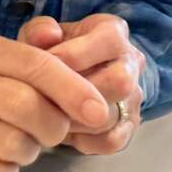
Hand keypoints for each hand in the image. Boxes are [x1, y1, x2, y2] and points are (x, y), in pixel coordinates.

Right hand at [0, 33, 110, 171]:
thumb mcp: (16, 68)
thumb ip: (45, 54)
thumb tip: (54, 33)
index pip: (33, 62)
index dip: (72, 87)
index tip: (98, 111)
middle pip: (24, 104)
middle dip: (54, 124)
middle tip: (56, 131)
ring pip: (13, 143)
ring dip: (31, 150)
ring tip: (23, 143)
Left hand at [20, 13, 145, 155]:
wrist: (67, 79)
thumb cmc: (54, 53)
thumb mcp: (41, 36)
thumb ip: (38, 31)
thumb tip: (47, 35)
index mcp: (113, 33)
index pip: (110, 39)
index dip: (76, 53)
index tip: (46, 65)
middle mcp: (131, 62)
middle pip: (120, 82)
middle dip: (78, 93)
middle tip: (46, 98)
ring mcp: (134, 96)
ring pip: (113, 114)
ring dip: (75, 120)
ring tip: (48, 116)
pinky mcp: (128, 125)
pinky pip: (112, 140)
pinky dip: (84, 140)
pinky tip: (63, 133)